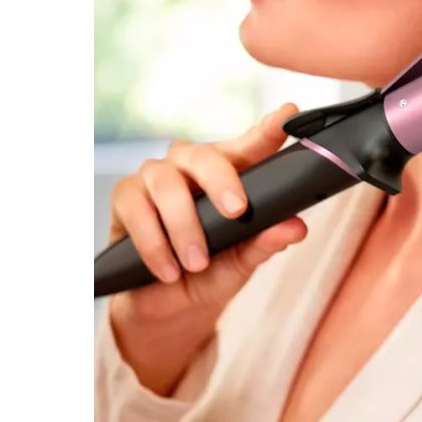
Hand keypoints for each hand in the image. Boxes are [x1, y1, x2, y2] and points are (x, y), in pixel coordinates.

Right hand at [106, 103, 308, 394]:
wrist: (168, 307)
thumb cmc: (210, 273)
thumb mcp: (242, 263)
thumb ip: (267, 242)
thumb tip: (296, 227)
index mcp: (230, 173)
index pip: (252, 145)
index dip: (269, 128)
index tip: (288, 114)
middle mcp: (192, 166)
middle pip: (204, 156)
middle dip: (221, 182)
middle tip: (236, 212)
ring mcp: (156, 178)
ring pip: (166, 184)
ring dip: (185, 227)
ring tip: (197, 263)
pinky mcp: (126, 197)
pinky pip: (136, 210)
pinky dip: (154, 244)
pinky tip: (169, 270)